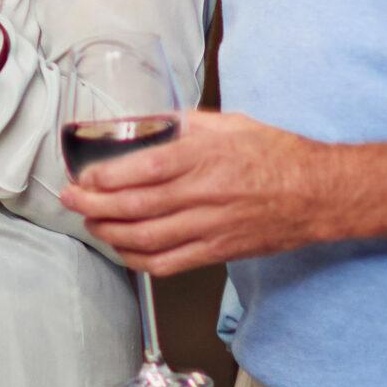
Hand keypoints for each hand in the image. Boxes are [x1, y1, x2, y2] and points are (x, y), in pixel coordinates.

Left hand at [59, 114, 386, 276]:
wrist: (317, 193)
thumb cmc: (274, 154)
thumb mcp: (226, 123)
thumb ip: (181, 124)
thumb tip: (143, 125)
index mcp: (201, 157)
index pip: (138, 170)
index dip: (101, 176)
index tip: (82, 174)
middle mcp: (201, 194)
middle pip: (131, 207)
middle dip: (91, 204)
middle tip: (70, 198)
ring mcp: (208, 227)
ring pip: (143, 238)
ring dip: (107, 232)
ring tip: (90, 221)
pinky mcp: (216, 251)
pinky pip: (167, 263)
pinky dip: (136, 258)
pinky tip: (122, 248)